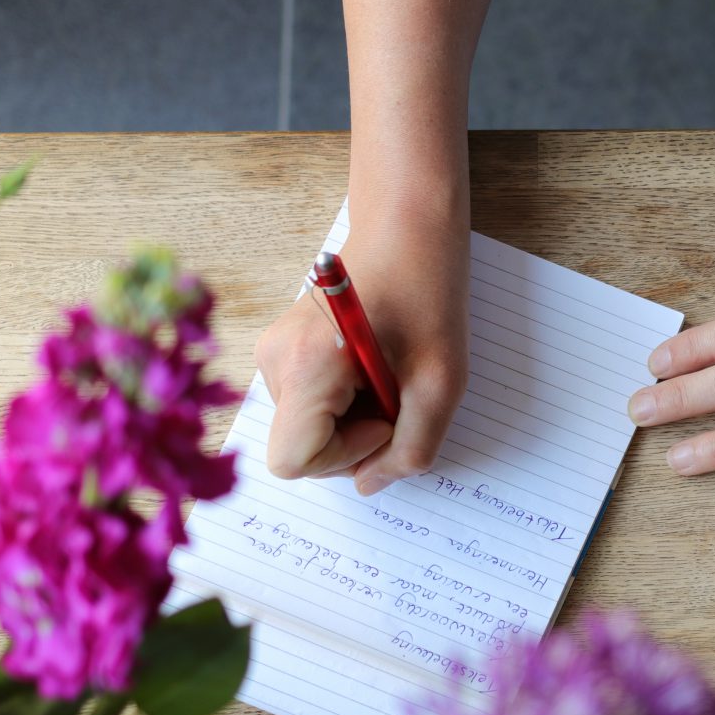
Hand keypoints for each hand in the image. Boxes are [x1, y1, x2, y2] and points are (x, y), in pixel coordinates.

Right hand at [255, 232, 468, 496]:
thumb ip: (410, 448)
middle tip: (399, 389)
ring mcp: (273, 355)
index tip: (388, 415)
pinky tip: (376, 363)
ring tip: (391, 370)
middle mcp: (273, 362)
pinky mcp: (284, 351)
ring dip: (357, 418)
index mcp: (303, 367)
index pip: (294, 462)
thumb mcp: (441, 383)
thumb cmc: (428, 293)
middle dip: (356, 437)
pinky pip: (312, 405)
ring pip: (310, 429)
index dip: (348, 456)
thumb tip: (370, 485)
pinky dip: (348, 400)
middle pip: (302, 448)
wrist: (407, 229)